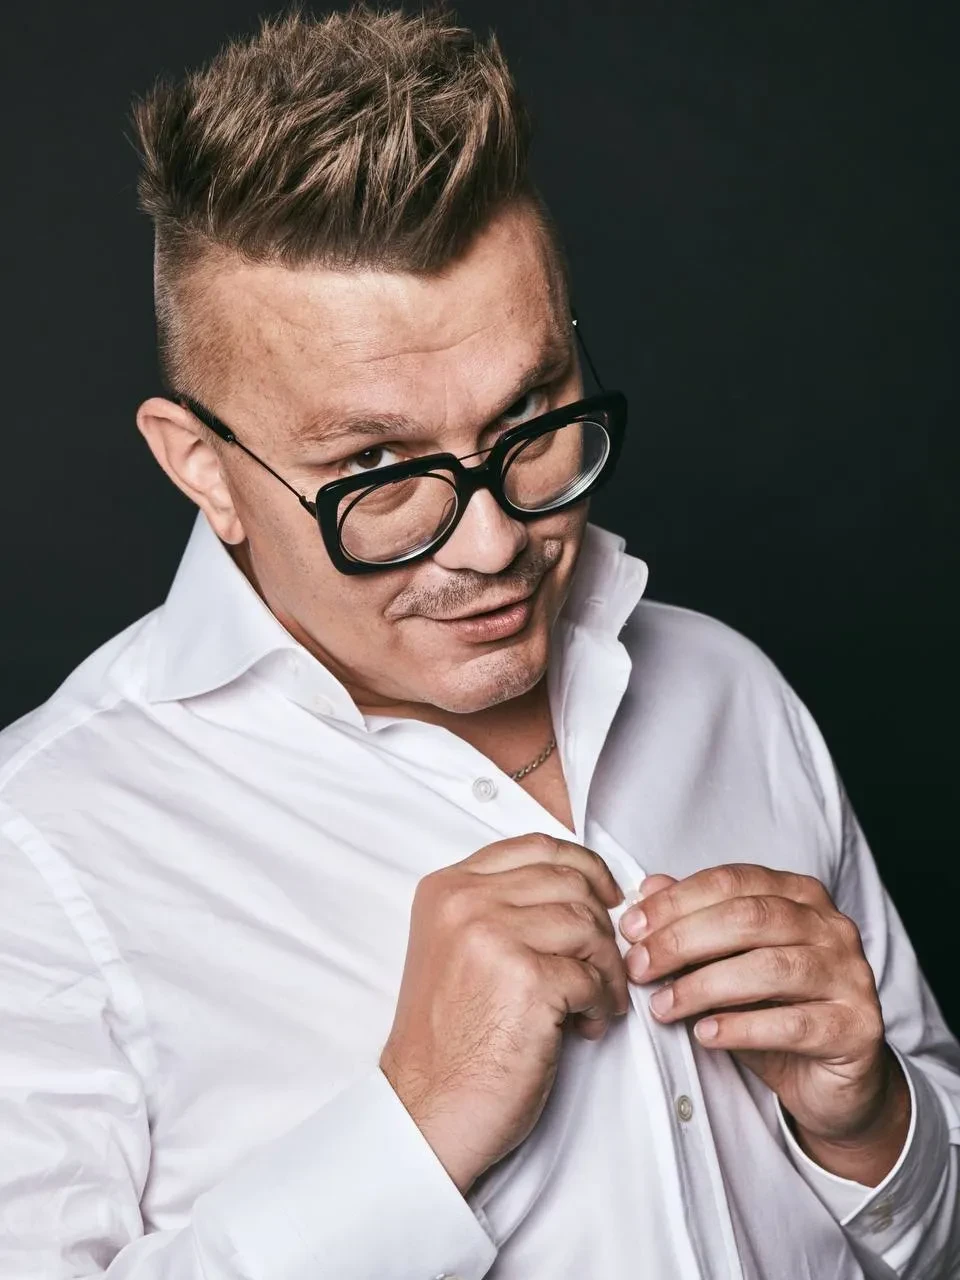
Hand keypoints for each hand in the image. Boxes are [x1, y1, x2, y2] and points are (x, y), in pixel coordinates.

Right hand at [380, 834, 626, 1195]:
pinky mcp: (526, 978)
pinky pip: (593, 974)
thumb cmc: (450, 1038)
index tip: (606, 896)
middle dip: (600, 926)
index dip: (584, 866)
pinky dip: (603, 1002)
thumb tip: (584, 890)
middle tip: (600, 966)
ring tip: (594, 1002)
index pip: (536, 846)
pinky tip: (586, 1026)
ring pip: (588, 924)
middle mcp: (466, 902)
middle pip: (570, 882)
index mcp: (448, 888)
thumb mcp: (457, 947)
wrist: (428, 1108)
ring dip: (606, 968)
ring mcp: (494, 935)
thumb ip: (502, 907)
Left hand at [618, 864, 906, 1159]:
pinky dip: (741, 1027)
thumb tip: (648, 888)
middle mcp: (831, 927)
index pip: (732, 881)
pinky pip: (793, 1023)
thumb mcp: (727, 963)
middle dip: (683, 940)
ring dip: (704, 986)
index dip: (676, 902)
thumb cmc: (774, 1011)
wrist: (833, 1082)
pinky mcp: (856, 1028)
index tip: (632, 928)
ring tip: (663, 1007)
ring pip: (770, 967)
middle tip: (639, 967)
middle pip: (749, 918)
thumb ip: (693, 923)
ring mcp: (850, 976)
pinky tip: (705, 1034)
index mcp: (800, 895)